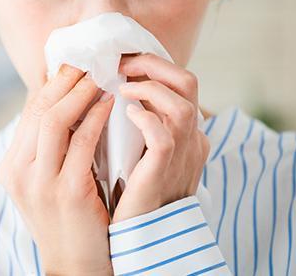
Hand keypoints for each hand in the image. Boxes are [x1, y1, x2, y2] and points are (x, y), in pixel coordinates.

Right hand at [0, 63, 114, 275]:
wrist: (76, 266)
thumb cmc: (68, 220)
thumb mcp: (47, 181)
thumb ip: (50, 148)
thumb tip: (67, 103)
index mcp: (12, 167)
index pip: (29, 112)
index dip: (52, 85)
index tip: (73, 67)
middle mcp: (19, 172)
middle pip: (38, 110)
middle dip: (64, 81)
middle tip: (88, 62)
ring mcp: (41, 183)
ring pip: (55, 120)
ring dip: (80, 93)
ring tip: (100, 77)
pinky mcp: (68, 193)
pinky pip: (82, 142)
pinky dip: (96, 117)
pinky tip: (110, 104)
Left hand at [111, 52, 209, 223]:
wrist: (140, 235)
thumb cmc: (132, 190)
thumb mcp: (137, 148)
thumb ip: (133, 121)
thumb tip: (105, 90)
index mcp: (184, 130)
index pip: (181, 81)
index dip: (153, 63)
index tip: (121, 59)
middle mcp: (190, 138)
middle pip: (188, 82)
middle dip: (152, 63)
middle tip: (120, 63)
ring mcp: (181, 154)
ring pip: (182, 104)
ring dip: (147, 87)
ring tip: (120, 88)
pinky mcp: (164, 171)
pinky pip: (164, 135)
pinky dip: (145, 118)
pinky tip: (126, 114)